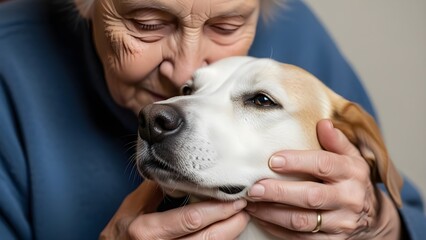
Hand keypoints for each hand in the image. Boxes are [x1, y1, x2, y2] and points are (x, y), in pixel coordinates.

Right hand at [100, 180, 249, 239]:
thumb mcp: (131, 207)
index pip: (191, 219)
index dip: (217, 209)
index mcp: (147, 231)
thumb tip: (178, 168)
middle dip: (230, 222)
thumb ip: (155, 188)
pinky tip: (225, 230)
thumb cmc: (120, 234)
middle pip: (206, 238)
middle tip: (245, 206)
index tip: (234, 197)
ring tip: (241, 218)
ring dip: (228, 233)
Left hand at [245, 119, 400, 238]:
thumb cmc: (352, 179)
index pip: (324, 165)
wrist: (372, 216)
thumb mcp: (351, 157)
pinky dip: (277, 229)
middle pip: (311, 196)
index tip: (273, 160)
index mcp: (353, 173)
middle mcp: (349, 199)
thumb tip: (323, 123)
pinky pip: (300, 238)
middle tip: (254, 187)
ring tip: (251, 203)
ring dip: (272, 213)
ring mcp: (341, 223)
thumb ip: (336, 141)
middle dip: (279, 192)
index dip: (298, 162)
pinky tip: (260, 217)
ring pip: (302, 221)